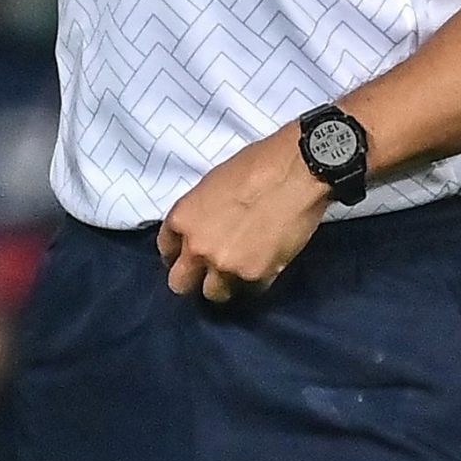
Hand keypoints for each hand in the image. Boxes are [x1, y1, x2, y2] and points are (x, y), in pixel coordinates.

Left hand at [155, 130, 331, 303]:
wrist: (295, 173)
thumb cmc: (255, 166)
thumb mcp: (211, 185)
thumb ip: (200, 214)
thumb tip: (203, 228)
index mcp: (182, 218)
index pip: (166, 248)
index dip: (177, 253)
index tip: (187, 254)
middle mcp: (197, 247)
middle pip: (180, 283)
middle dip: (192, 279)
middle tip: (206, 273)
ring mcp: (226, 265)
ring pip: (214, 294)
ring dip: (223, 284)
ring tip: (238, 272)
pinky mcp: (257, 276)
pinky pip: (249, 291)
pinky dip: (254, 282)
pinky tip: (263, 266)